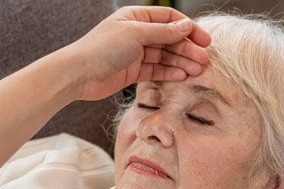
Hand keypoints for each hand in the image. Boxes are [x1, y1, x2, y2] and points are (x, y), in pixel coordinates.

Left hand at [67, 6, 210, 100]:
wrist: (78, 74)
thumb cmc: (101, 48)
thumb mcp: (136, 34)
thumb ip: (163, 32)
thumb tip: (186, 26)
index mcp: (136, 17)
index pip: (169, 20)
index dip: (188, 29)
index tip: (204, 40)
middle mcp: (136, 34)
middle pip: (169, 39)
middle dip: (187, 49)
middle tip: (204, 60)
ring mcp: (134, 54)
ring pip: (164, 56)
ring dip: (181, 62)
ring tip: (197, 70)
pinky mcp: (132, 72)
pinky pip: (155, 70)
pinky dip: (169, 73)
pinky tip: (182, 76)